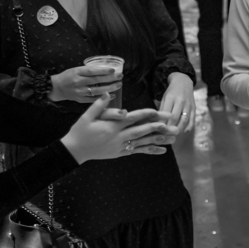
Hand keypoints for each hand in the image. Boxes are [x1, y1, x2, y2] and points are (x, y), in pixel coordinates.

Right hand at [50, 64, 122, 103]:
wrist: (56, 87)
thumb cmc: (68, 76)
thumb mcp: (76, 69)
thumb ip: (88, 71)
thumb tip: (104, 69)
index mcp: (77, 72)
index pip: (92, 71)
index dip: (103, 71)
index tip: (113, 70)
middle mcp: (78, 82)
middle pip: (96, 80)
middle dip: (110, 79)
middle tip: (120, 77)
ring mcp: (80, 92)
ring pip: (97, 91)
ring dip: (110, 88)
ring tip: (118, 85)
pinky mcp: (81, 99)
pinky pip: (94, 99)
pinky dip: (104, 98)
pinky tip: (112, 95)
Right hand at [61, 95, 179, 162]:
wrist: (75, 151)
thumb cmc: (80, 131)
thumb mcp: (86, 116)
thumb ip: (99, 106)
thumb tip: (107, 94)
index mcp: (112, 126)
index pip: (132, 118)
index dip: (145, 114)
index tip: (157, 111)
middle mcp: (119, 137)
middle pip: (142, 130)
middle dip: (158, 127)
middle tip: (172, 125)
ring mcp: (121, 146)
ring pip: (143, 142)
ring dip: (158, 140)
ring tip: (172, 138)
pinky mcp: (121, 153)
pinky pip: (138, 151)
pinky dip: (150, 150)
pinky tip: (162, 151)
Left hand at [159, 72, 195, 132]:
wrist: (184, 82)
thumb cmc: (171, 92)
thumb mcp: (164, 98)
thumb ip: (162, 109)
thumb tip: (158, 122)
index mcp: (170, 98)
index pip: (166, 114)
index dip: (162, 123)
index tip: (158, 131)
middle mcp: (180, 101)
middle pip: (175, 118)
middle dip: (170, 128)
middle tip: (165, 136)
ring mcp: (188, 105)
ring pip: (184, 120)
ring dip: (179, 129)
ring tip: (174, 135)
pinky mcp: (194, 108)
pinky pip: (192, 119)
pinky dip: (188, 127)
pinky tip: (184, 132)